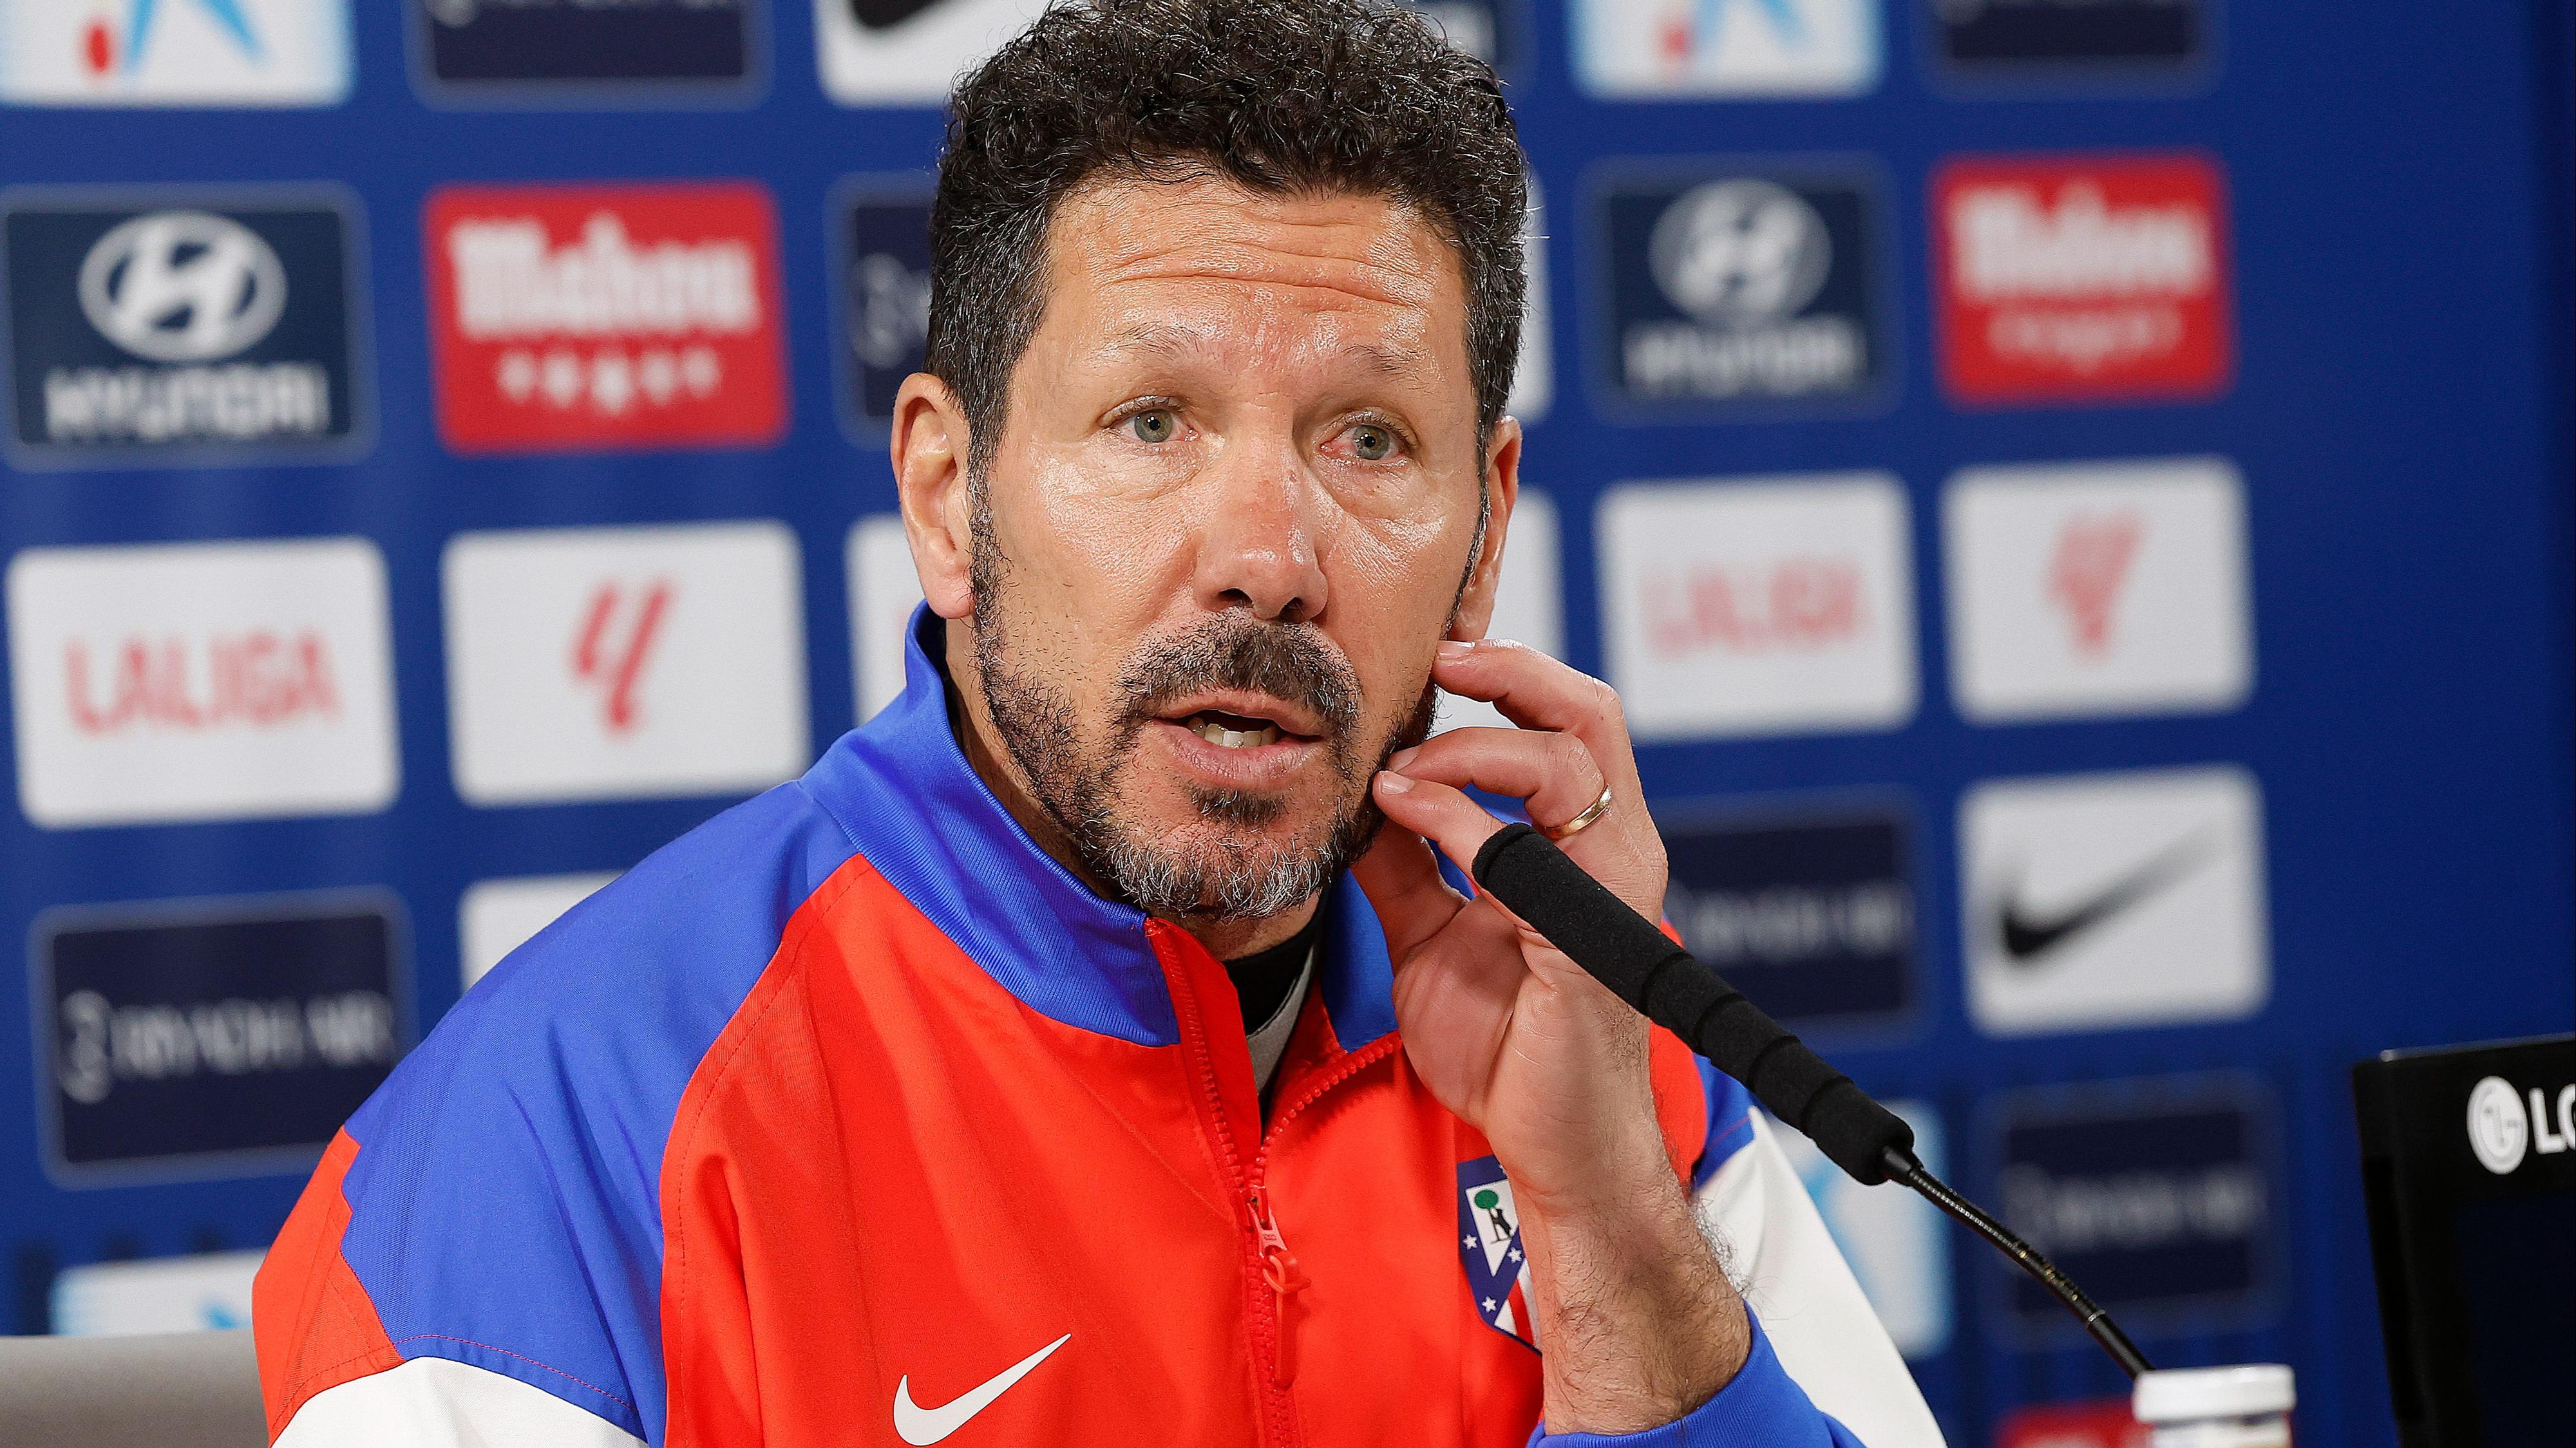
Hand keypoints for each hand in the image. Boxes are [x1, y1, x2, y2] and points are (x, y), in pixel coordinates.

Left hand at [1356, 639, 1670, 1209]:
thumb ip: (1406, 865)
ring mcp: (1611, 894)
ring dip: (1474, 746)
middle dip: (1514, 670)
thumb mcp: (1430, 936)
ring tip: (1401, 769)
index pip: (1570, 722)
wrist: (1547, 1146)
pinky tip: (1406, 813)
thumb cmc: (1508, 1046)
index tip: (1436, 656)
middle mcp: (1615, 853)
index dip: (1511, 672)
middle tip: (1439, 659)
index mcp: (1586, 844)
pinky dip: (1460, 819)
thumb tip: (1361, 797)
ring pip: (1571, 759)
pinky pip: (1527, 852)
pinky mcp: (1589, 943)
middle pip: (1592, 713)